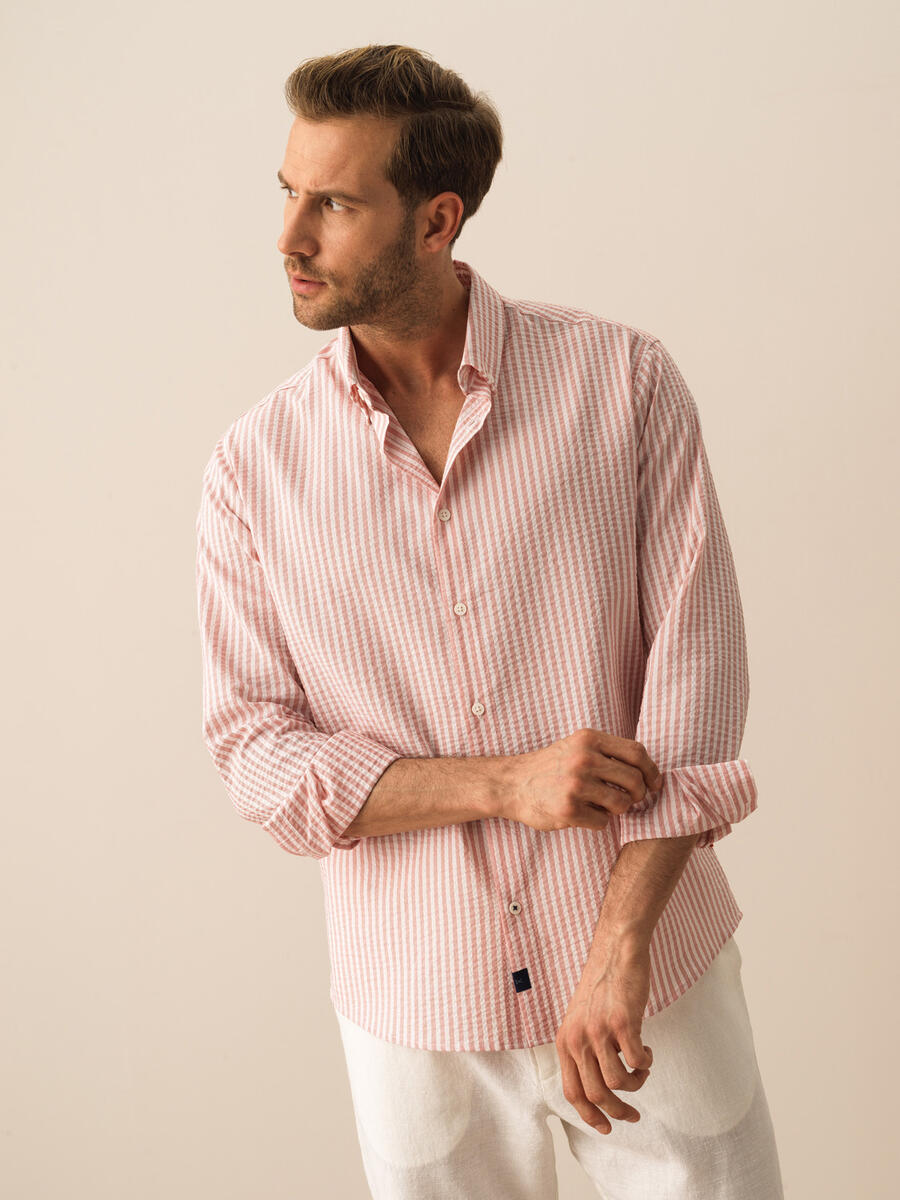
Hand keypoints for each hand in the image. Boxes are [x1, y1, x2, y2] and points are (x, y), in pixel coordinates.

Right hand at [503, 729, 662, 831]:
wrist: (512, 784)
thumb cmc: (550, 767)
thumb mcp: (577, 746)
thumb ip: (607, 752)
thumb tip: (648, 771)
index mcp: (589, 739)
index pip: (637, 752)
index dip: (652, 771)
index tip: (655, 784)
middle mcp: (583, 759)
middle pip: (634, 780)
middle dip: (638, 795)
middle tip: (630, 800)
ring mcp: (575, 784)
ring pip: (622, 804)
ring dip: (618, 810)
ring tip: (603, 806)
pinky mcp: (568, 809)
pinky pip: (602, 822)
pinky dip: (597, 822)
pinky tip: (583, 814)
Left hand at [555, 939, 653, 1133]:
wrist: (615, 952)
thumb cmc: (602, 987)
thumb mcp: (581, 1020)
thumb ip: (584, 1049)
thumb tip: (598, 1087)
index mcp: (565, 1041)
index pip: (572, 1092)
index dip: (589, 1115)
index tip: (606, 1128)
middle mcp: (578, 1038)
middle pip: (596, 1094)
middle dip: (617, 1112)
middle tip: (634, 1115)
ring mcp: (599, 1031)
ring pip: (617, 1083)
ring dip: (635, 1085)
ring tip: (641, 1070)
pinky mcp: (622, 1023)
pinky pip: (636, 1062)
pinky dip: (645, 1064)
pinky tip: (647, 1051)